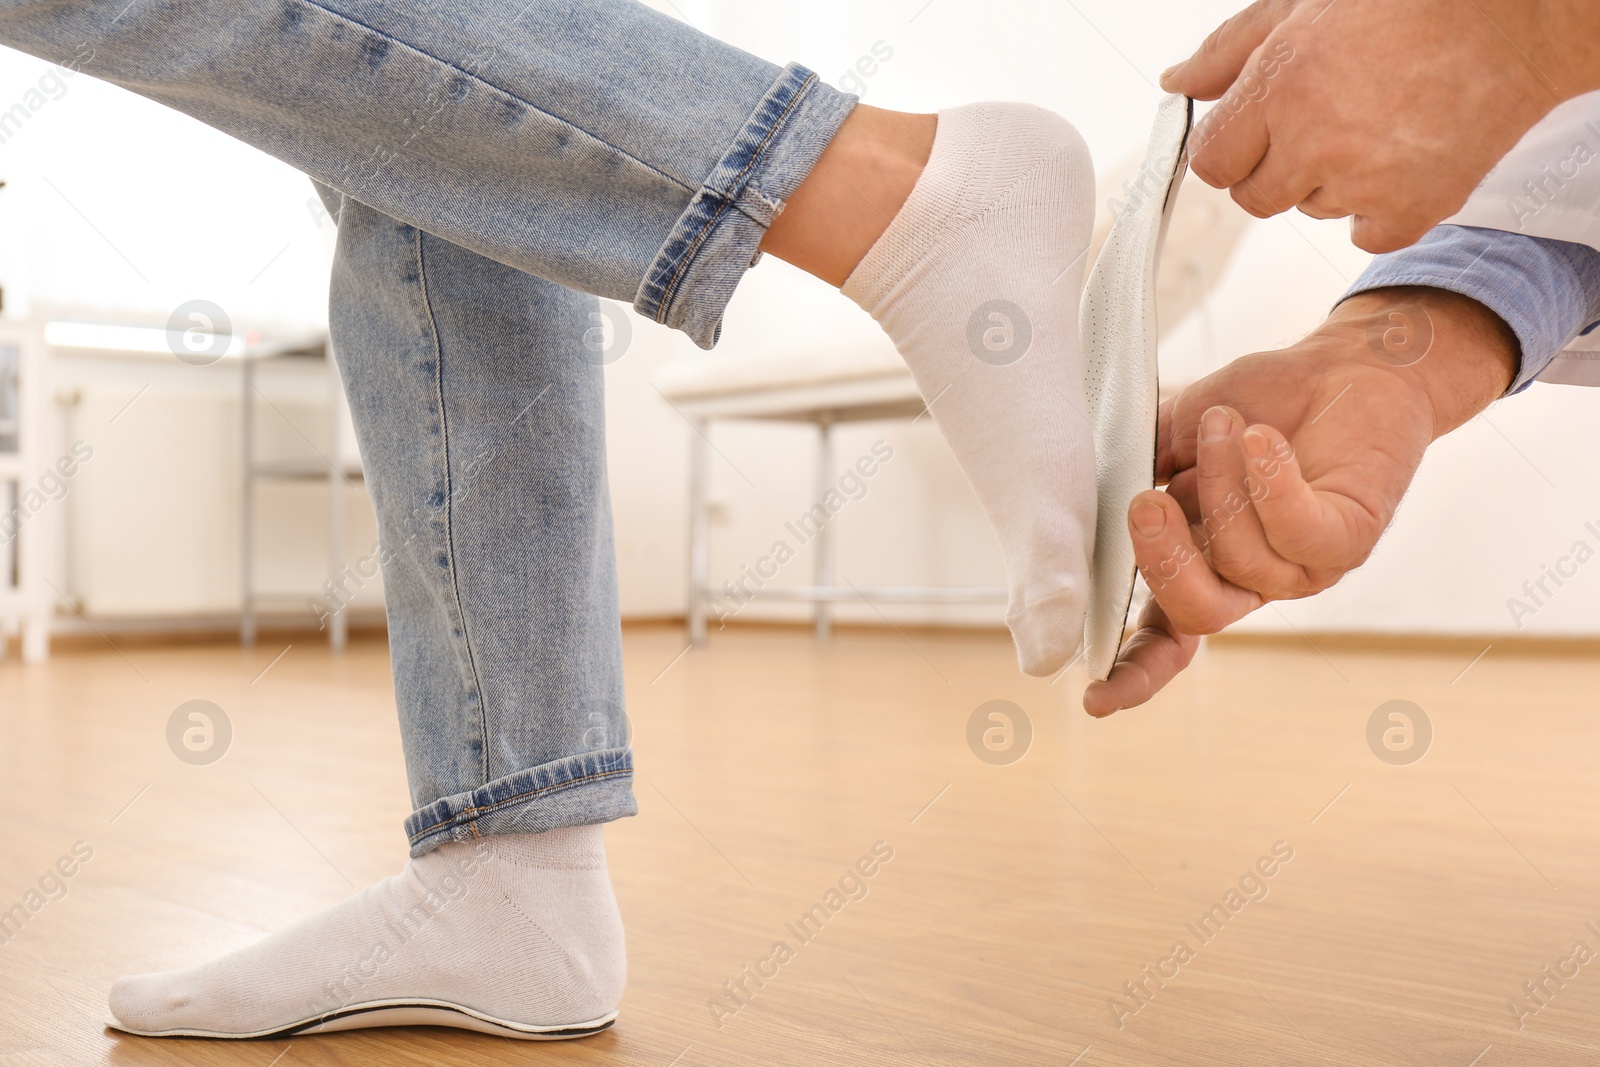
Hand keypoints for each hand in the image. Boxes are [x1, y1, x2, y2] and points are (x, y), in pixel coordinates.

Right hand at [1083, 287, 1517, 715]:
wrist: (1343, 365)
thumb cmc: (1255, 404)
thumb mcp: (1170, 433)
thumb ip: (1132, 466)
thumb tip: (1092, 490)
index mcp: (1197, 566)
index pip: (1162, 641)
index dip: (1131, 675)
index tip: (1095, 701)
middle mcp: (1248, 581)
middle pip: (1198, 613)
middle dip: (1163, 559)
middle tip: (1148, 498)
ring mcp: (1301, 568)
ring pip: (1243, 559)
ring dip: (1222, 479)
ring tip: (1225, 421)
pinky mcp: (1349, 539)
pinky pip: (1300, 532)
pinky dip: (1271, 481)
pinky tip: (1261, 438)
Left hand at [1163, 0, 1595, 251]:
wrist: (1517, 17)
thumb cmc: (1409, 2)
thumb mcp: (1302, 4)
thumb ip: (1229, 51)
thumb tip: (1176, 85)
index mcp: (1279, 89)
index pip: (1210, 162)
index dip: (1230, 147)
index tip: (1254, 131)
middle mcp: (1314, 143)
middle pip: (1253, 199)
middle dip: (1274, 167)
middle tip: (1322, 122)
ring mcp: (1363, 184)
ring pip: (1309, 211)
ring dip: (1328, 181)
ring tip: (1376, 123)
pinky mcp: (1410, 211)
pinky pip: (1364, 234)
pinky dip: (1377, 208)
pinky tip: (1400, 158)